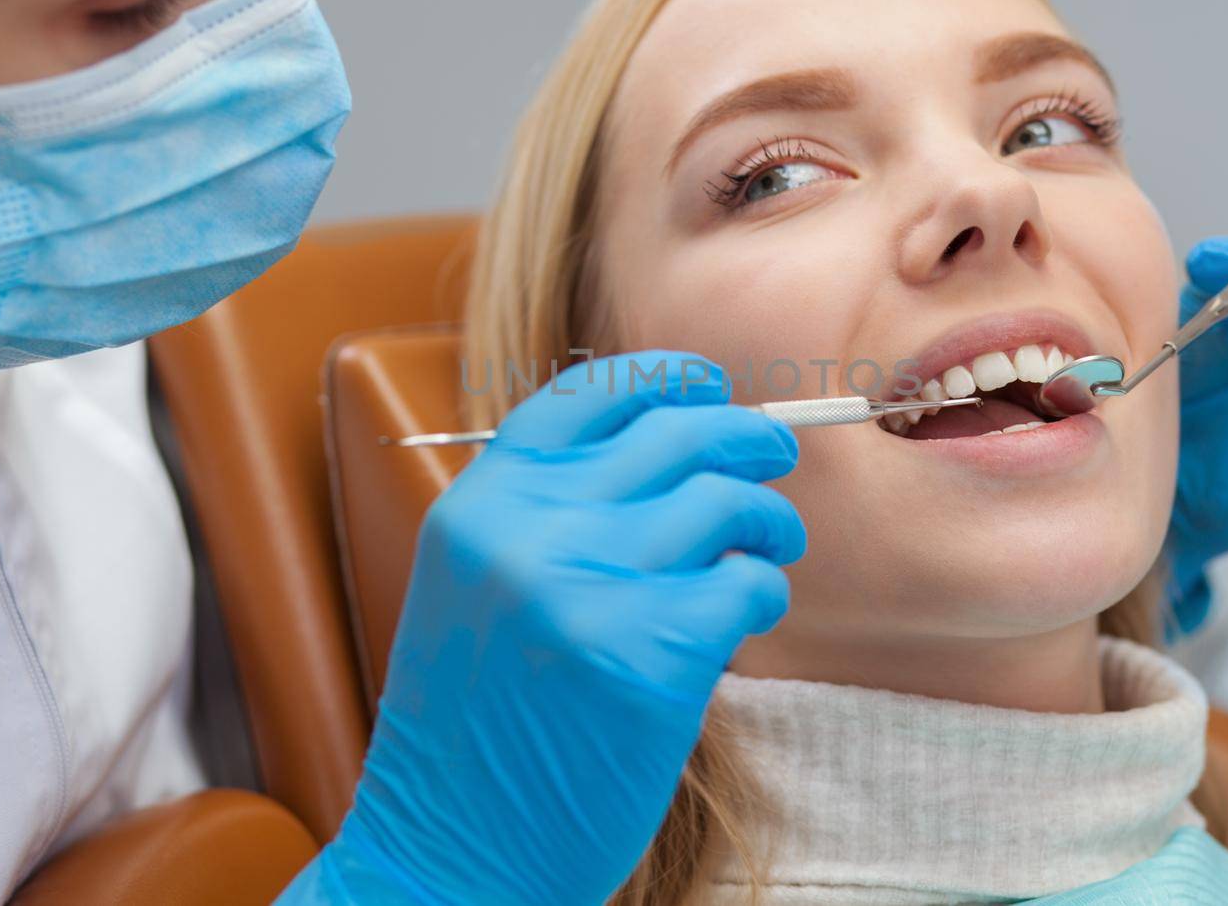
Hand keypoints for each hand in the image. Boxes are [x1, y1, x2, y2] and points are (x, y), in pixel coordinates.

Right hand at [279, 351, 805, 903]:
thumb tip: (671, 444)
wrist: (451, 848)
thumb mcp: (477, 587)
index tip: (708, 388)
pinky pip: (748, 581)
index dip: (664, 379)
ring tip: (769, 548)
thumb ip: (548, 513)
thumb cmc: (475, 724)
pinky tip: (747, 612)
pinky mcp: (653, 655)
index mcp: (482, 505)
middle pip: (678, 433)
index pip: (590, 392)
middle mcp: (532, 531)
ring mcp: (593, 588)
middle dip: (747, 436)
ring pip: (728, 501)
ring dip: (767, 520)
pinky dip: (763, 588)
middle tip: (776, 455)